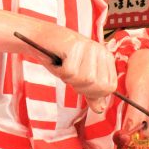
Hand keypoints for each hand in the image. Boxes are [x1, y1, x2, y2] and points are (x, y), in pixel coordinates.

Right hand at [0, 6, 116, 112]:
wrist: (39, 39)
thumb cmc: (59, 57)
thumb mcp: (78, 76)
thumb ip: (90, 92)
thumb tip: (100, 109)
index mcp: (106, 58)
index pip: (110, 87)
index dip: (94, 92)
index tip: (80, 82)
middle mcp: (100, 50)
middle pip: (99, 86)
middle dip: (81, 86)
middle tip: (70, 73)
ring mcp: (89, 47)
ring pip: (85, 79)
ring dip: (69, 78)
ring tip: (64, 66)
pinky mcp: (75, 46)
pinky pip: (70, 72)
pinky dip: (60, 71)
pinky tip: (58, 61)